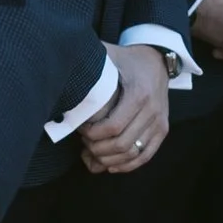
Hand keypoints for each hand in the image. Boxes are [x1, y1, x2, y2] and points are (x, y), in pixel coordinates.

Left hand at [77, 41, 172, 176]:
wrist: (157, 60)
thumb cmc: (126, 60)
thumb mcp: (108, 56)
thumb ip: (88, 64)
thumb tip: (60, 69)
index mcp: (139, 93)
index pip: (113, 127)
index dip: (92, 134)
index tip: (80, 128)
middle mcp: (152, 110)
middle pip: (121, 144)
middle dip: (97, 149)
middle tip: (84, 142)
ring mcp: (160, 122)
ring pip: (132, 154)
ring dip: (109, 159)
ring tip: (92, 153)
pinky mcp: (162, 130)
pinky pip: (145, 156)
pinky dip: (126, 165)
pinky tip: (109, 165)